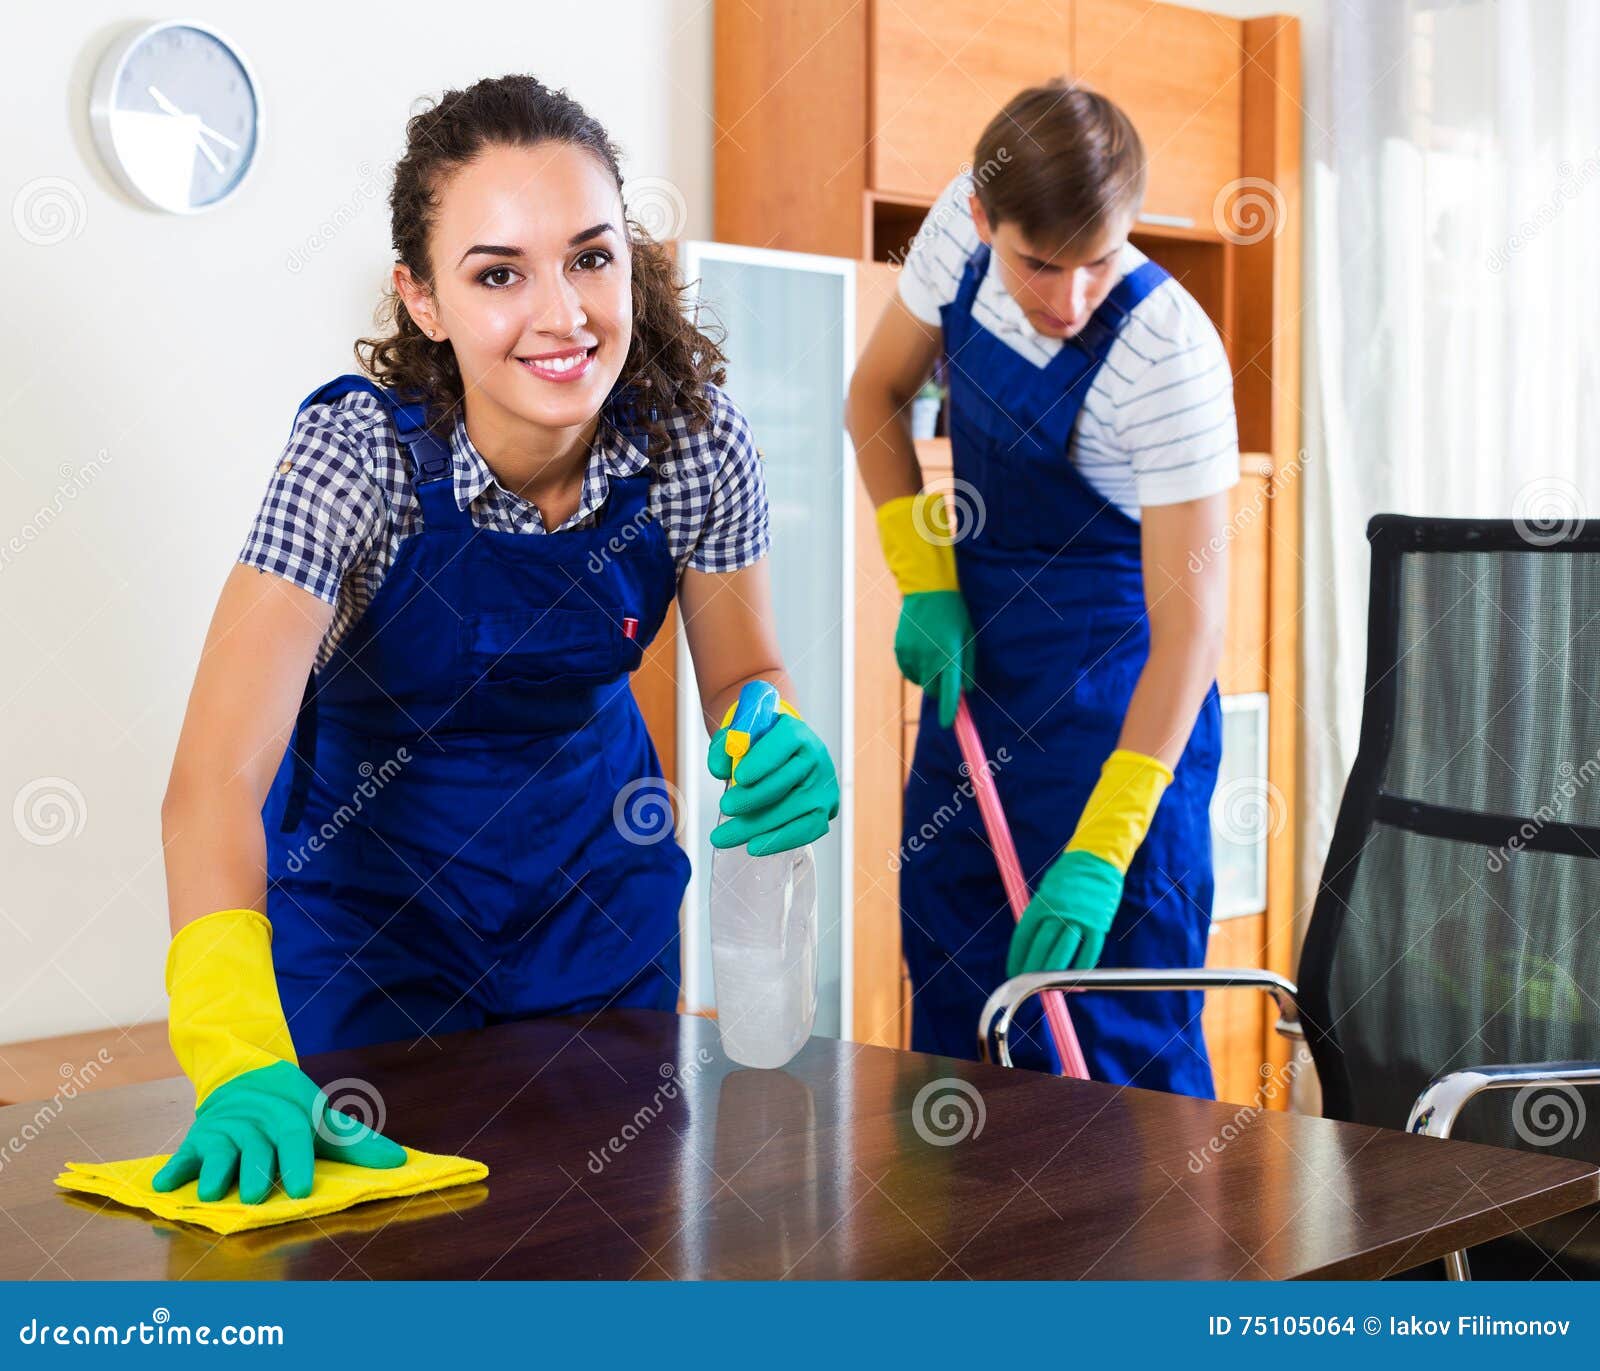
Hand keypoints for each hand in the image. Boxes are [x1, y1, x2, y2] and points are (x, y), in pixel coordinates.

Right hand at [153, 1059, 406, 1202]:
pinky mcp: (196, 1141)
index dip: (298, 1163)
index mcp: (290, 1117)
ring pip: (221, 1151)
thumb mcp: (322, 1124)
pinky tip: (161, 1186)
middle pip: (256, 1147)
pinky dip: (173, 1169)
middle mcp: (256, 1123)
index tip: (300, 1191)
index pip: (296, 1135)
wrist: (246, 1077)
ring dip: (214, 1170)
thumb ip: (357, 1145)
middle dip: (255, 1171)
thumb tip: (400, 1162)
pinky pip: (183, 1154)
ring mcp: (225, 1131)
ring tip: (211, 1192)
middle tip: (254, 1196)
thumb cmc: (292, 1115)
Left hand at [708, 713, 839, 855]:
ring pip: (793, 810)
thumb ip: (725, 747)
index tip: (739, 777)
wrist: (782, 757)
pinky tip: (753, 846)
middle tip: (725, 807)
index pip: (783, 743)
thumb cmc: (759, 746)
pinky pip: (807, 830)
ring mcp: (823, 786)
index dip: (762, 761)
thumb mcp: (738, 737)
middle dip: (752, 798)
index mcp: (795, 732)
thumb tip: (719, 769)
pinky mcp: (825, 810)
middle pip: (786, 781)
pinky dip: (780, 841)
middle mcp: (815, 757)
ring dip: (757, 826)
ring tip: (724, 836)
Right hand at [894, 589, 974, 727]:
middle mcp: (929, 657)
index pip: (949, 691)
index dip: (948, 710)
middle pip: (932, 690)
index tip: (947, 723)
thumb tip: (966, 691)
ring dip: (928, 676)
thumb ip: (968, 666)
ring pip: (920, 680)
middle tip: (945, 676)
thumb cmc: (954, 613)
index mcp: (949, 654)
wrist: (927, 590)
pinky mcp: (900, 651)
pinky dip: (916, 668)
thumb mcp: (969, 637)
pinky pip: (909, 671)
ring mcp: (912, 654)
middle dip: (939, 690)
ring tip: (933, 653)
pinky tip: (921, 650)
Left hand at [1006, 849, 1124, 976]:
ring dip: (1055, 974)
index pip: (1023, 937)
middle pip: (1041, 948)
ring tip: (1049, 987)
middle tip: (1028, 986)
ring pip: (1064, 953)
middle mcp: (1057, 912)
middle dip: (1032, 971)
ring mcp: (1079, 918)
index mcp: (1040, 904)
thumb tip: (1029, 945)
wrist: (1096, 858)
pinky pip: (1088, 952)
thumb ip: (1039, 917)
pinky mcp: (1098, 924)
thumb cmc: (1067, 878)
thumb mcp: (1046, 893)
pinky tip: (1075, 978)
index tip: (1013, 972)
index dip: (1017, 958)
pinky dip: (1081, 968)